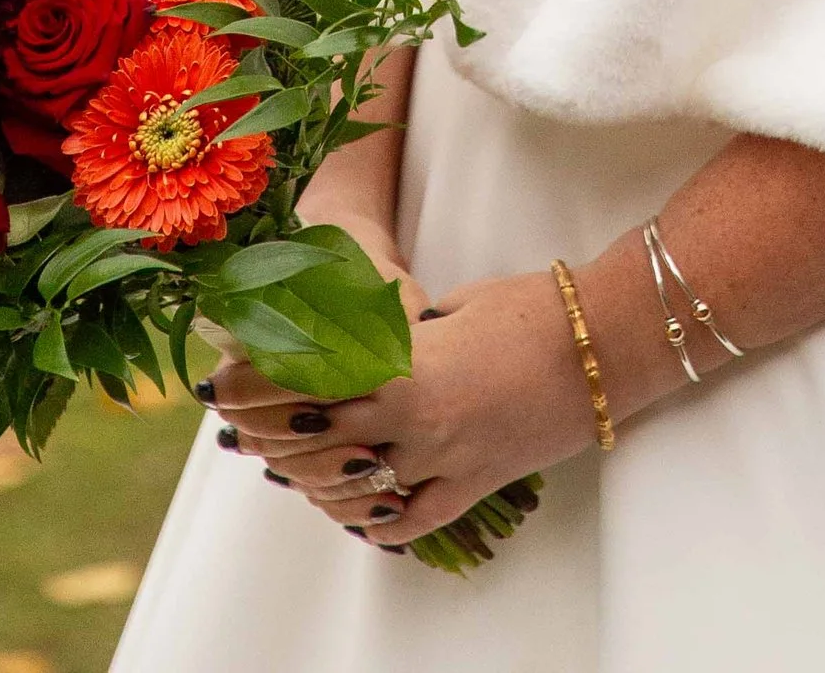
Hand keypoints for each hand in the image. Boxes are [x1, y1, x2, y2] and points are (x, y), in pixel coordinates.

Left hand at [210, 268, 594, 548]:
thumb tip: (366, 342)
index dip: (258, 385)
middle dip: (268, 434)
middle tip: (235, 430)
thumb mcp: (452, 304)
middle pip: (320, 439)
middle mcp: (416, 423)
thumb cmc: (530, 306)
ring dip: (313, 478)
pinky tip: (355, 511)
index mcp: (405, 367)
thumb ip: (400, 332)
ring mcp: (447, 462)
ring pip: (358, 487)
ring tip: (281, 466)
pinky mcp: (476, 486)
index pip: (310, 382)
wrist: (603, 344)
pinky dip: (378, 519)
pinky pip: (413, 517)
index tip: (221, 384)